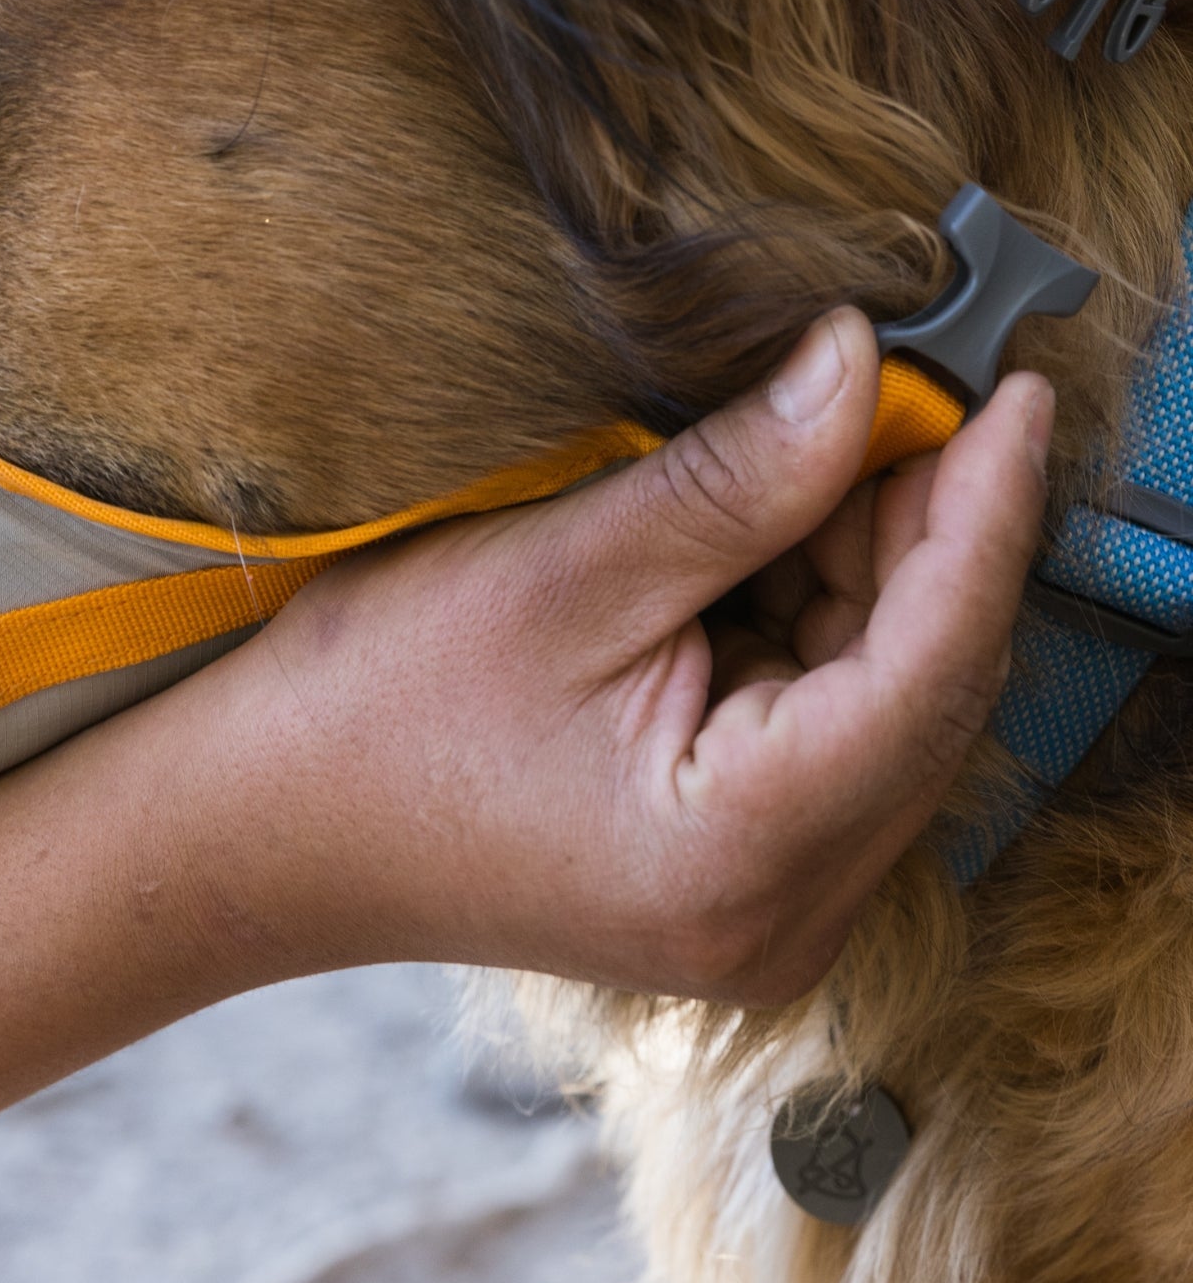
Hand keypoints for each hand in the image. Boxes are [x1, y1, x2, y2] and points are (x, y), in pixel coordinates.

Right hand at [185, 310, 1049, 1005]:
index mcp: (743, 858)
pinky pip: (824, 728)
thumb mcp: (559, 573)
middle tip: (894, 390)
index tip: (1021, 394)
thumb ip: (730, 482)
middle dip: (920, 533)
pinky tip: (764, 534)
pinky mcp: (730, 872)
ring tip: (807, 449)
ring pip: (884, 704)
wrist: (262, 824)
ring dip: (864, 571)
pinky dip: (812, 620)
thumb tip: (853, 367)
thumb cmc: (374, 708)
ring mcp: (762, 906)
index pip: (932, 667)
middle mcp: (785, 914)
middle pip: (926, 692)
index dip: (986, 515)